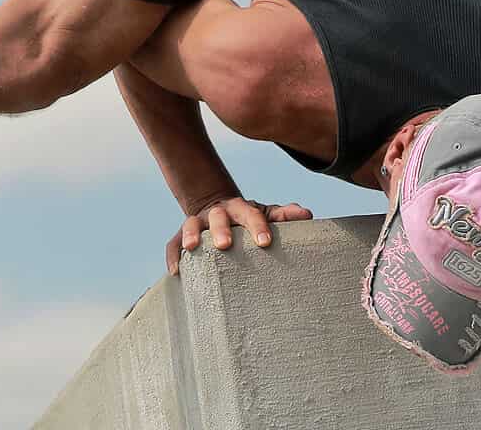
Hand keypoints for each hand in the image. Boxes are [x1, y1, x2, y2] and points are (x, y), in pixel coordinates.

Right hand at [167, 198, 312, 274]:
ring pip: (190, 224)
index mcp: (241, 208)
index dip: (257, 226)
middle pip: (218, 216)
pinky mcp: (181, 236)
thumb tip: (308, 214)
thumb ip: (284, 215)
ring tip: (191, 248)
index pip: (251, 213)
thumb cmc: (248, 219)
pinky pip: (173, 244)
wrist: (217, 208)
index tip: (265, 242)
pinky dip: (173, 256)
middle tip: (224, 245)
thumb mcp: (266, 214)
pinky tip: (176, 272)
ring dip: (191, 234)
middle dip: (220, 229)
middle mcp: (217, 212)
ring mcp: (198, 222)